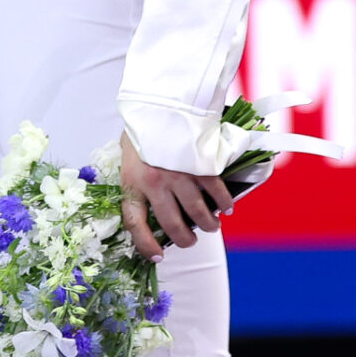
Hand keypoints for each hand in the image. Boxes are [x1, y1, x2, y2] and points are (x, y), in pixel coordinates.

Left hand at [120, 132, 230, 258]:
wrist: (161, 101)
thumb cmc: (143, 128)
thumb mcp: (130, 155)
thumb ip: (137, 179)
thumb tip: (146, 204)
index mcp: (133, 180)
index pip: (134, 223)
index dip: (145, 244)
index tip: (157, 256)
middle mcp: (155, 183)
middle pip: (172, 225)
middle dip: (184, 240)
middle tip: (189, 241)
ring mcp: (180, 176)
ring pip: (198, 214)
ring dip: (207, 225)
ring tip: (210, 226)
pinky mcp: (201, 166)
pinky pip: (217, 194)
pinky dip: (224, 205)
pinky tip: (226, 210)